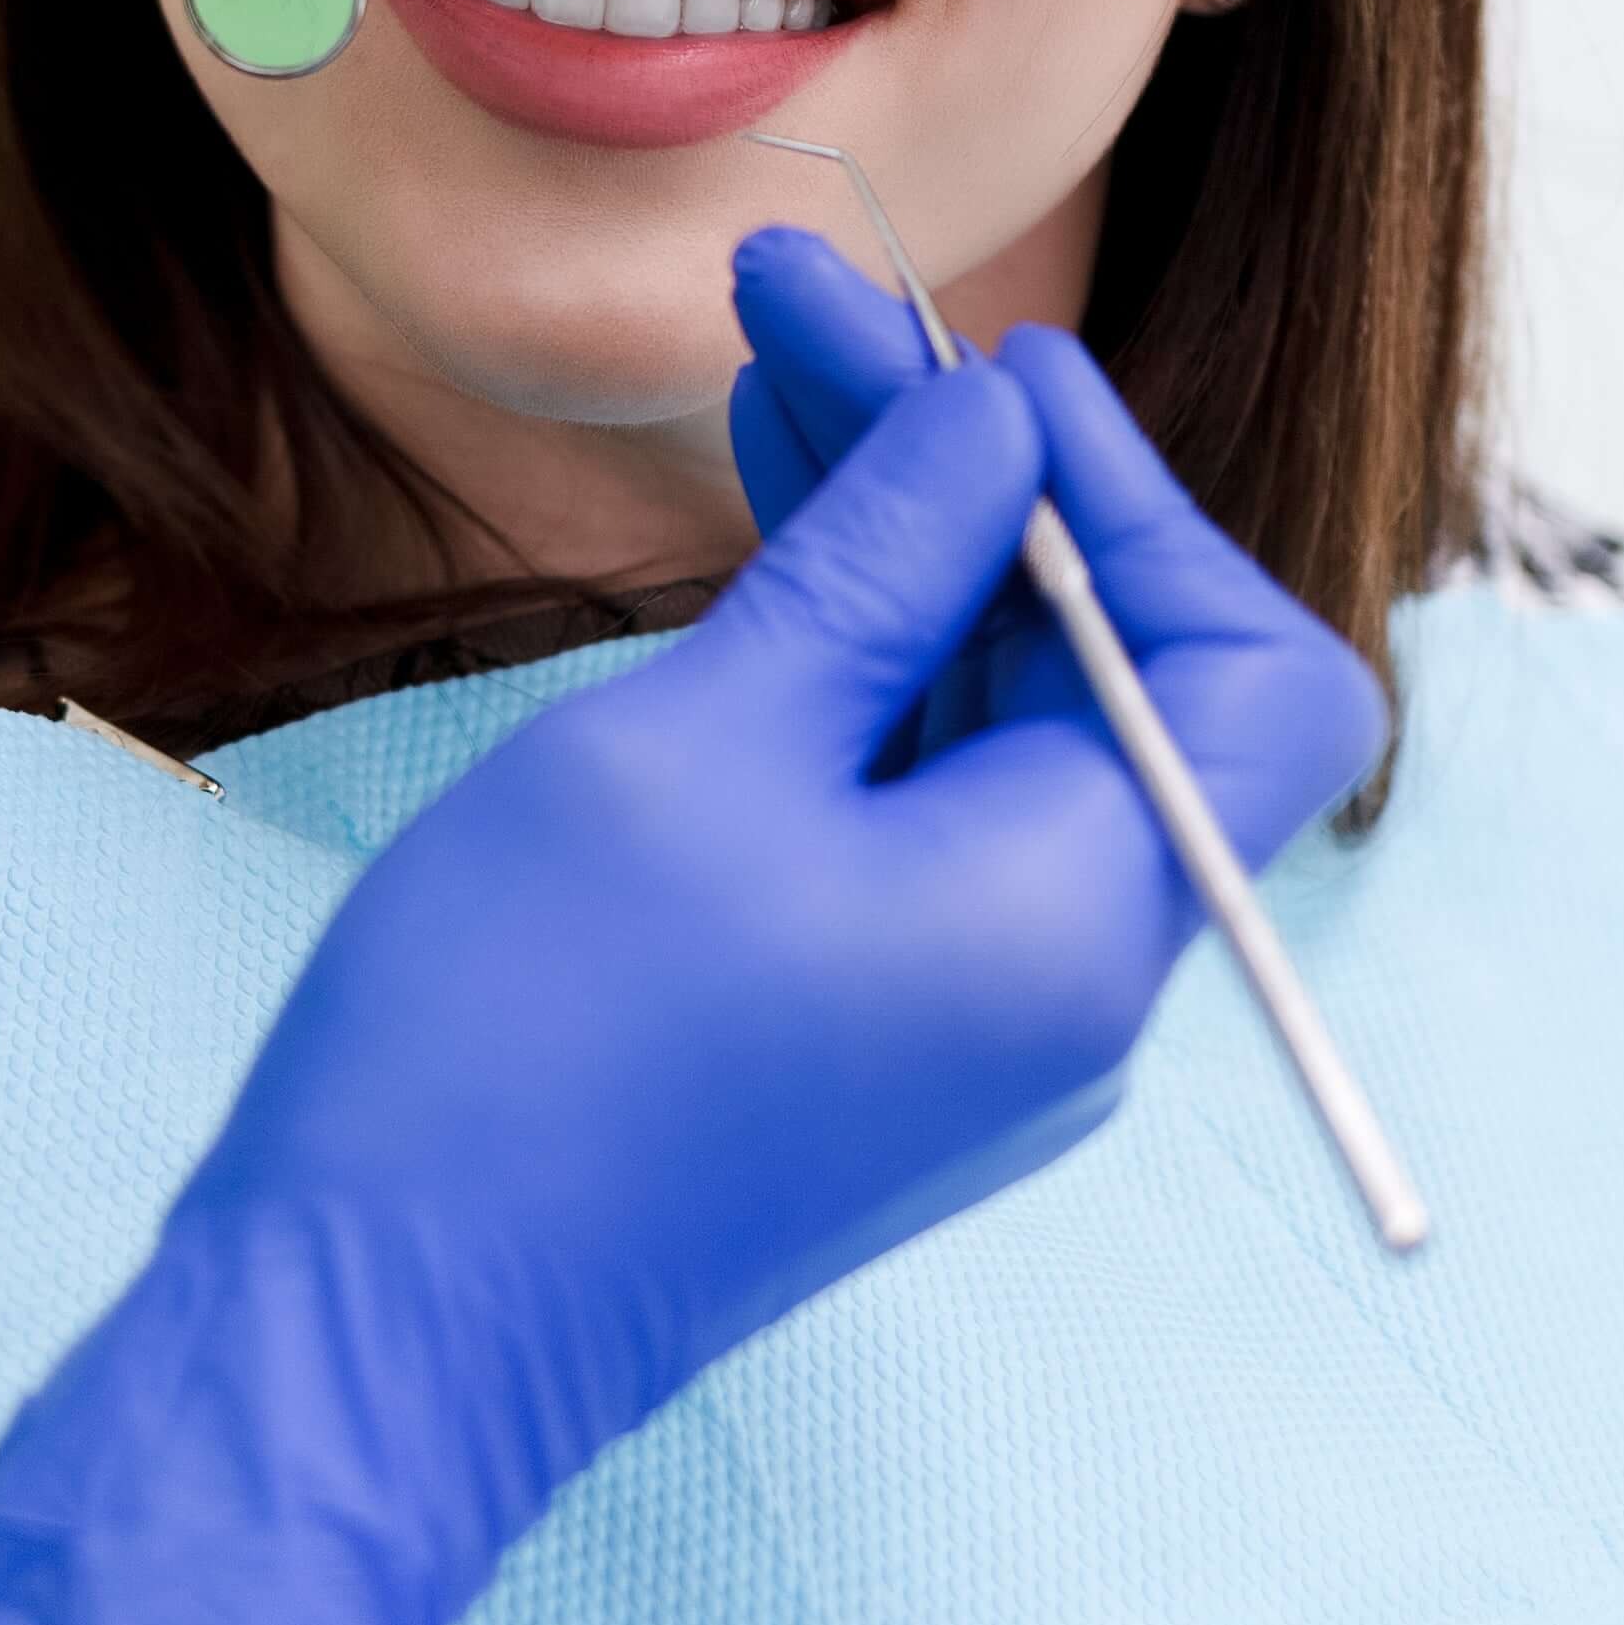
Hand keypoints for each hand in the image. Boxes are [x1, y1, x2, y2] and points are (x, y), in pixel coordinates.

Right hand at [0, 239, 1387, 1624]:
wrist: (379, 1322)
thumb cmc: (529, 1035)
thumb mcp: (707, 737)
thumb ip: (880, 562)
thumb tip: (1004, 420)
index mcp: (1077, 917)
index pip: (1244, 666)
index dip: (1131, 493)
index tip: (979, 363)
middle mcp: (1064, 978)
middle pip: (1109, 675)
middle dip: (974, 478)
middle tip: (808, 301)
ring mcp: (965, 1012)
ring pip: (994, 725)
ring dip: (900, 547)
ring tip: (769, 362)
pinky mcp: (865, 1026)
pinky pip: (912, 804)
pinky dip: (854, 660)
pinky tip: (762, 524)